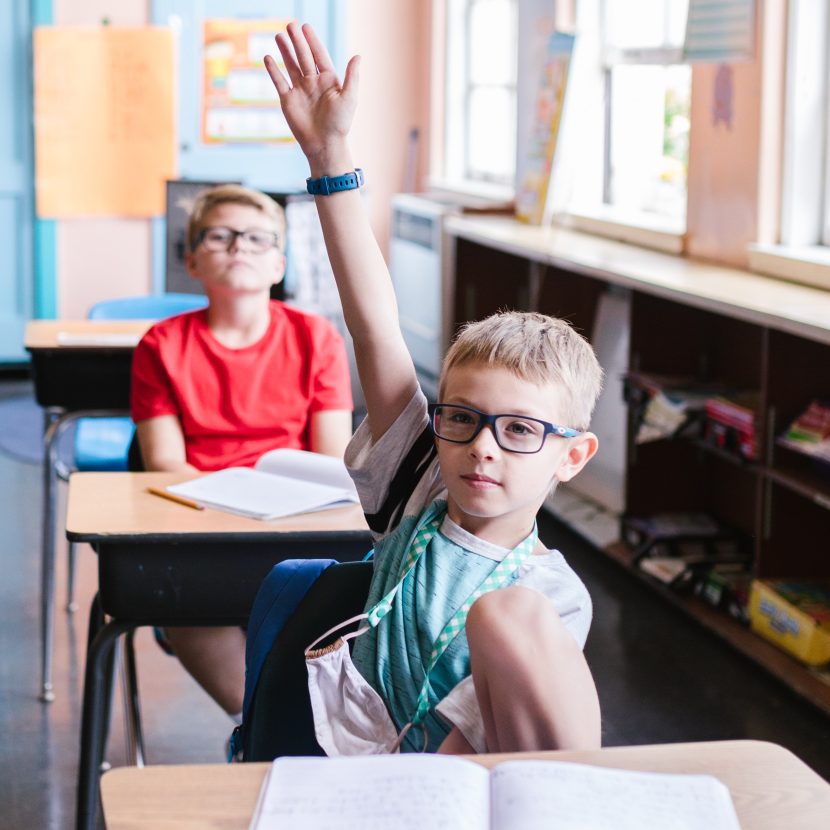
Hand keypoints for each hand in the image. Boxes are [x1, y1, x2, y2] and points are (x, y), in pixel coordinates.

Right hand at [264, 22, 359, 171]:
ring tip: (278, 35)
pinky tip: (268, 58)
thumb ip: (352, 76)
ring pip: (291, 66)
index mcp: (329, 80)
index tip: (305, 27)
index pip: (319, 55)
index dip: (312, 41)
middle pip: (304, 57)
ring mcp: (300, 91)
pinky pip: (279, 82)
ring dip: (285, 51)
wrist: (324, 145)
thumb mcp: (349, 98)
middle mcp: (313, 83)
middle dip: (297, 41)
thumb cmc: (339, 124)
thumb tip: (358, 55)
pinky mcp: (288, 100)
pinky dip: (273, 70)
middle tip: (290, 25)